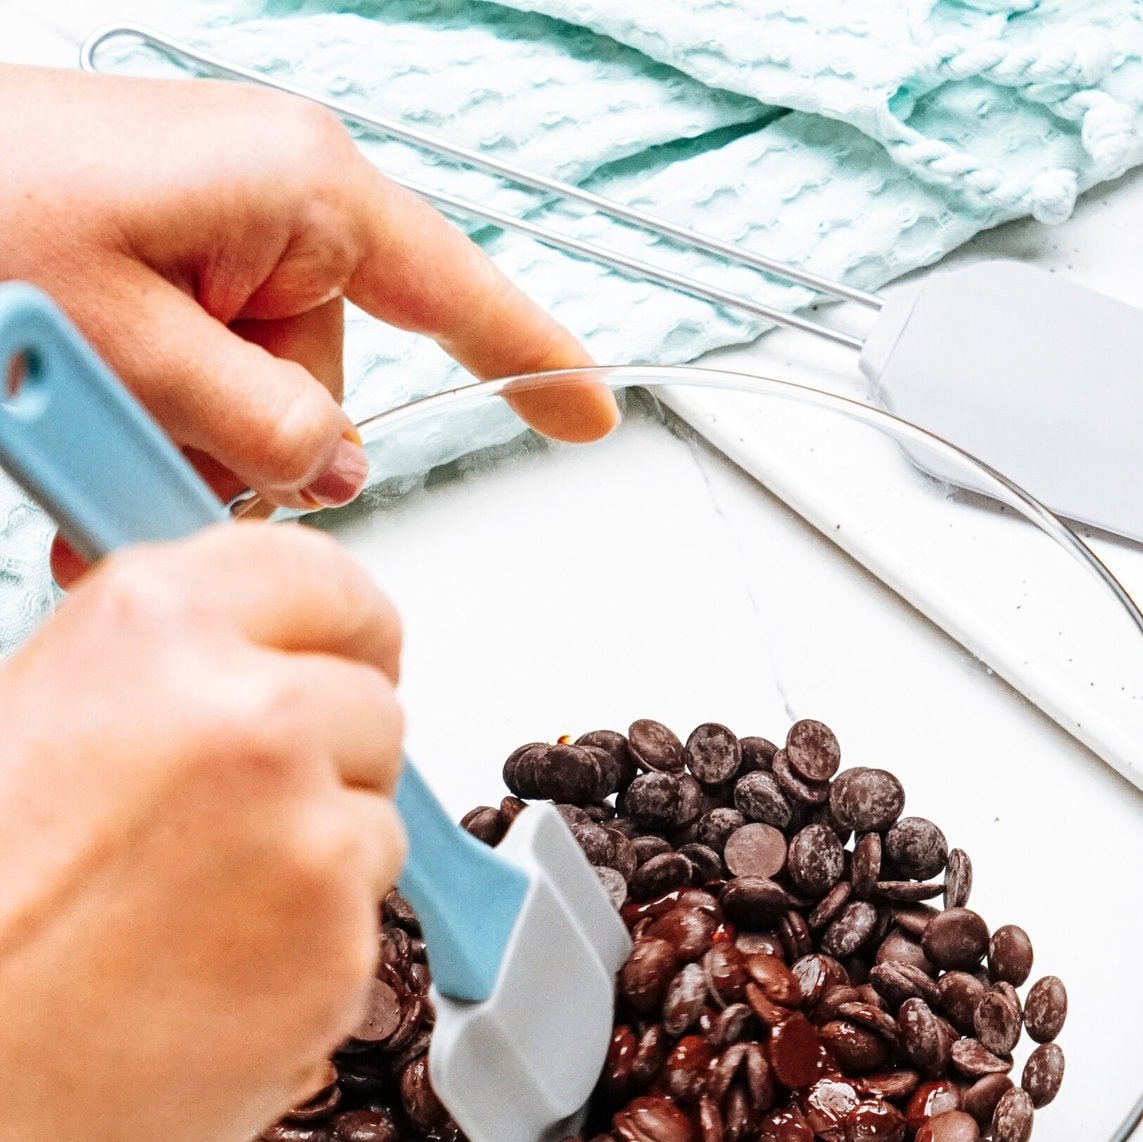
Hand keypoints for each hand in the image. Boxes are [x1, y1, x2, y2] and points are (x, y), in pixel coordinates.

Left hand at [0, 65, 617, 577]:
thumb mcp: (128, 344)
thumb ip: (252, 422)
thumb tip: (332, 469)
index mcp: (300, 188)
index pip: (457, 290)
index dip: (532, 362)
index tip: (590, 415)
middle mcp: (276, 197)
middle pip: (325, 386)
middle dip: (247, 459)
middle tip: (147, 485)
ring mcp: (222, 221)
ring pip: (254, 398)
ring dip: (183, 456)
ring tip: (86, 470)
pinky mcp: (172, 247)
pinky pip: (200, 369)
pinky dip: (158, 425)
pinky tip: (93, 447)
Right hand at [0, 525, 405, 1141]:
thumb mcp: (21, 719)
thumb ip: (149, 672)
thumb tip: (232, 658)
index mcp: (157, 628)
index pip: (326, 582)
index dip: (337, 630)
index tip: (341, 655)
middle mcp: (251, 718)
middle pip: (370, 707)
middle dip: (324, 752)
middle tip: (236, 814)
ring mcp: (309, 841)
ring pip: (376, 824)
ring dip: (319, 860)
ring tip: (191, 913)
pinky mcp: (340, 958)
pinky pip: (366, 933)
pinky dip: (310, 956)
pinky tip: (206, 981)